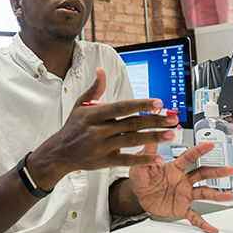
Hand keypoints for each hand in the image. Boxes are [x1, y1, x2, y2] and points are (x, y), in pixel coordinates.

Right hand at [29, 68, 180, 188]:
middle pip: (132, 124)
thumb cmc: (72, 127)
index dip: (141, 104)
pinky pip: (127, 160)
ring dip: (153, 137)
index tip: (158, 103)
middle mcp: (99, 130)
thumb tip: (101, 71)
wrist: (59, 152)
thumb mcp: (80, 105)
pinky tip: (158, 158)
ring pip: (133, 141)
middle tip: (172, 118)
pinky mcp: (106, 161)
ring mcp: (103, 146)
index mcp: (94, 114)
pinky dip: (144, 159)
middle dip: (155, 120)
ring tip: (170, 134)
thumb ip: (94, 89)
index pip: (121, 107)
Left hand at [128, 142, 232, 232]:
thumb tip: (152, 140)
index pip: (189, 157)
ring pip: (204, 193)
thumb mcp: (141, 165)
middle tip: (230, 169)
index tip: (210, 145)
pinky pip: (195, 217)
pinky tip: (213, 229)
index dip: (199, 150)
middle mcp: (183, 180)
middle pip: (203, 174)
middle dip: (217, 171)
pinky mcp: (182, 208)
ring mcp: (184, 194)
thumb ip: (147, 153)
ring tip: (229, 197)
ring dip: (217, 196)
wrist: (138, 196)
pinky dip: (204, 224)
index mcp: (174, 168)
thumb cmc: (141, 178)